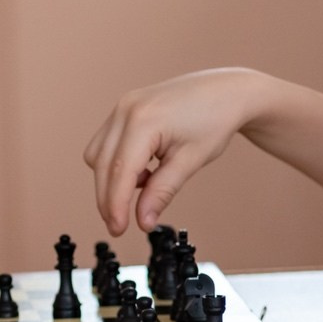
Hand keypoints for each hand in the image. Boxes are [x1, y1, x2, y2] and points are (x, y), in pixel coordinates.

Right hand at [83, 68, 271, 234]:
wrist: (225, 91)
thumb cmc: (214, 120)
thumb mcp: (190, 161)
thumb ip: (162, 192)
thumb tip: (143, 221)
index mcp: (143, 121)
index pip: (120, 172)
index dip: (115, 205)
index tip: (119, 229)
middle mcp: (125, 110)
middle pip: (102, 165)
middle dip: (108, 198)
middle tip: (121, 226)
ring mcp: (122, 107)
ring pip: (97, 155)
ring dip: (111, 180)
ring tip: (146, 187)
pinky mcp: (124, 109)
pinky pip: (105, 143)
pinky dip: (116, 163)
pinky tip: (143, 170)